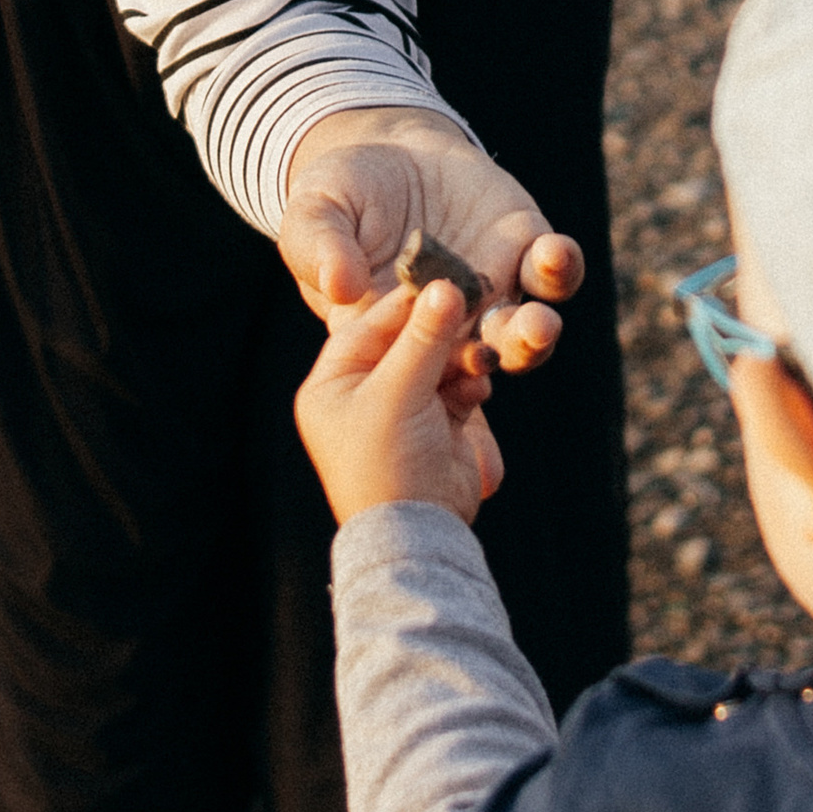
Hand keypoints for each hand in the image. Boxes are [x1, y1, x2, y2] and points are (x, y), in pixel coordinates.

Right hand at [279, 110, 579, 383]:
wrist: (391, 150)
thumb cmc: (340, 194)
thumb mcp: (313, 217)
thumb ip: (320, 250)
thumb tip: (339, 285)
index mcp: (397, 335)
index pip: (419, 372)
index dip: (436, 381)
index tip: (448, 377)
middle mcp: (452, 324)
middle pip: (482, 359)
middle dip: (493, 364)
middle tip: (495, 359)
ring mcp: (492, 288)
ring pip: (524, 328)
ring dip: (536, 333)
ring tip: (539, 325)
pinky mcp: (523, 245)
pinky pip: (550, 268)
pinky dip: (558, 266)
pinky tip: (552, 253)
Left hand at [297, 275, 504, 526]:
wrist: (419, 535)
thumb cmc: (387, 465)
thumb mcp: (397, 394)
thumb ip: (423, 338)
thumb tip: (446, 287)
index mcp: (333, 383)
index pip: (370, 325)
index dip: (408, 301)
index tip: (444, 276)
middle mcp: (364, 393)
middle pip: (408, 340)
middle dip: (441, 331)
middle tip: (473, 305)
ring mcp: (402, 409)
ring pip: (438, 362)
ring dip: (461, 359)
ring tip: (479, 360)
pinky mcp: (438, 425)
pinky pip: (458, 388)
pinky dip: (470, 385)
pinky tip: (478, 389)